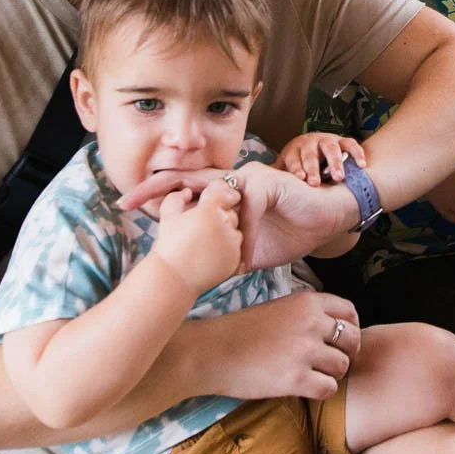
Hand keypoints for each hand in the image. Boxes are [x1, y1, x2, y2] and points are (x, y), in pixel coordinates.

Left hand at [121, 162, 358, 270]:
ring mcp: (250, 178)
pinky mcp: (269, 184)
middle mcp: (232, 180)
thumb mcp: (247, 248)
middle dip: (155, 188)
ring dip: (201, 215)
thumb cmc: (289, 231)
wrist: (327, 220)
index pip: (183, 190)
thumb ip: (225, 252)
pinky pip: (248, 210)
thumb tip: (201, 274)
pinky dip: (245, 235)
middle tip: (127, 201)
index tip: (127, 206)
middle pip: (188, 179)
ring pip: (215, 191)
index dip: (156, 196)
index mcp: (223, 194)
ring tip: (184, 229)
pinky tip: (246, 256)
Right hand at [151, 178, 242, 293]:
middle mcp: (225, 223)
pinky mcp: (236, 258)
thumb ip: (177, 199)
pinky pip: (236, 249)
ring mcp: (233, 242)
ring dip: (226, 234)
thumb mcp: (168, 217)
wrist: (173, 279)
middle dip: (222, 217)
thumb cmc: (168, 247)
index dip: (223, 196)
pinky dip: (227, 250)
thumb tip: (187, 192)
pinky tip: (210, 256)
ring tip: (206, 244)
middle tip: (206, 227)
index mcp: (210, 209)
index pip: (227, 193)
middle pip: (232, 213)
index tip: (218, 201)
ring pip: (235, 231)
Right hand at [200, 292, 362, 400]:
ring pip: (342, 366)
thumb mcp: (278, 307)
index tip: (340, 340)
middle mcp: (311, 323)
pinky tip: (304, 388)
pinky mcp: (296, 379)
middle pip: (352, 339)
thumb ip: (306, 314)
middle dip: (346, 353)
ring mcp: (305, 351)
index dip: (350, 327)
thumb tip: (334, 329)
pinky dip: (320, 392)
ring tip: (312, 375)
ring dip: (331, 374)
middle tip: (331, 363)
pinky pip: (329, 389)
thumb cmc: (239, 331)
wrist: (210, 351)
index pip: (348, 311)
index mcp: (307, 301)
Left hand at [278, 132, 366, 186]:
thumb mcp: (286, 168)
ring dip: (335, 162)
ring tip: (338, 177)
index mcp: (294, 149)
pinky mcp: (342, 141)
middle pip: (310, 153)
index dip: (297, 167)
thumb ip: (274, 177)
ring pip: (331, 148)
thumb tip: (256, 188)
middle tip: (315, 183)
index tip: (300, 178)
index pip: (293, 157)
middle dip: (313, 167)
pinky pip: (351, 144)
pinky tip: (361, 165)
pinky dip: (356, 153)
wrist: (317, 150)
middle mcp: (310, 143)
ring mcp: (327, 140)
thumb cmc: (300, 164)